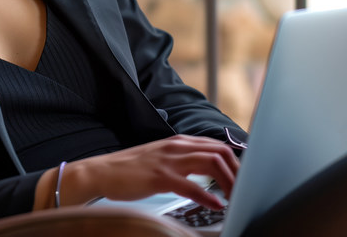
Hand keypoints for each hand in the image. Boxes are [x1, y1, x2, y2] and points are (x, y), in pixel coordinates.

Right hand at [60, 135, 238, 209]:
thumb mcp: (161, 158)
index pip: (217, 146)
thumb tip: (206, 170)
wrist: (101, 172)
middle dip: (238, 172)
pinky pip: (191, 185)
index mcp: (179, 142)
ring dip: (228, 182)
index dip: (235, 162)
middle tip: (245, 190)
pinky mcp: (159, 177)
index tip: (244, 179)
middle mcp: (176, 147)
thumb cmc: (130, 170)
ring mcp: (168, 160)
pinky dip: (208, 195)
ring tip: (236, 198)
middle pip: (220, 153)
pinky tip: (216, 205)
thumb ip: (182, 160)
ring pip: (210, 164)